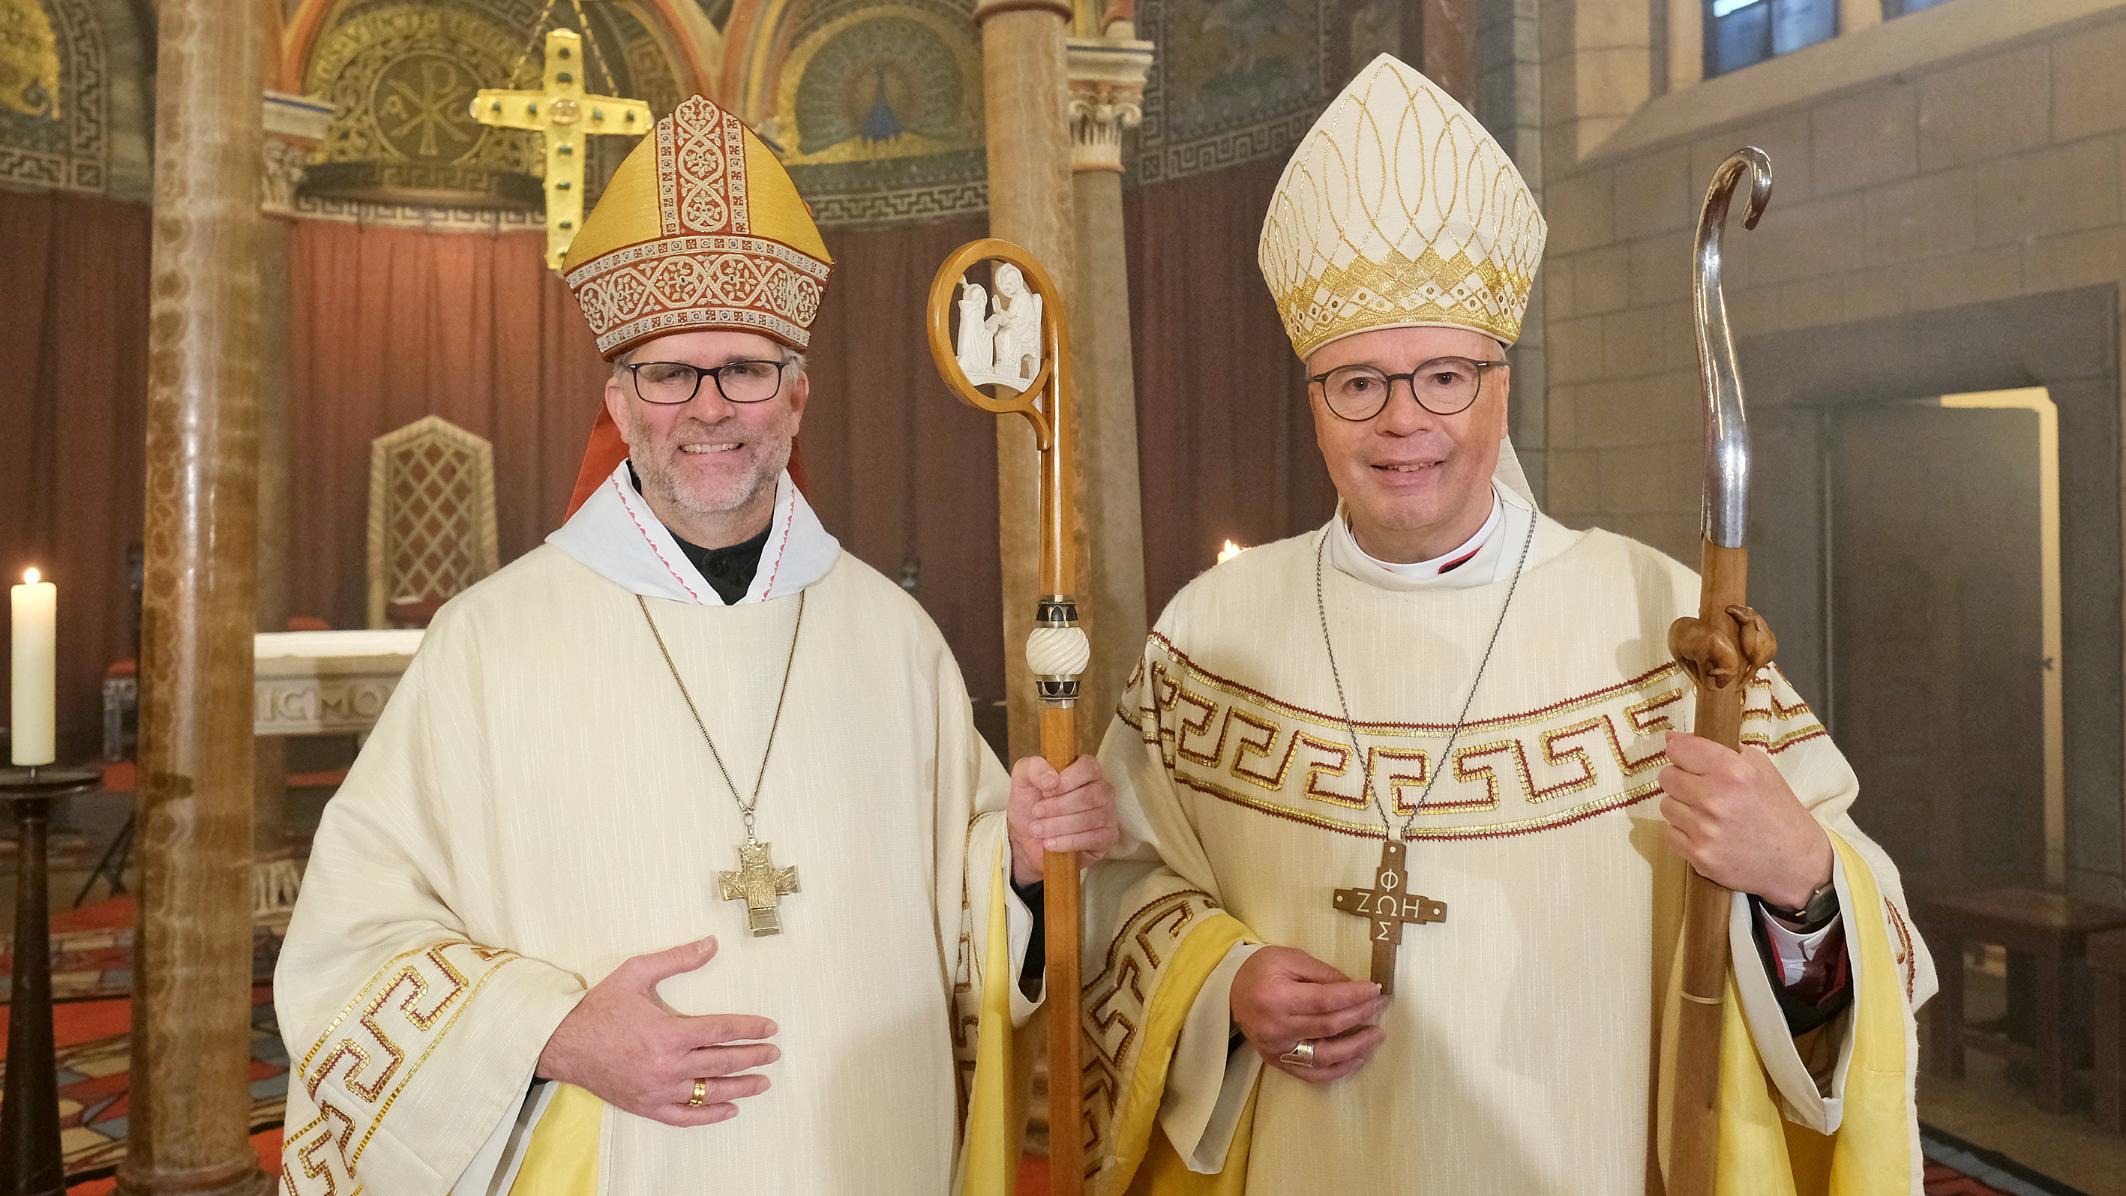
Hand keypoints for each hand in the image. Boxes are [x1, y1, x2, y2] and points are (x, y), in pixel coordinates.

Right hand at [536, 937, 778, 1126]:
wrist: (564, 1043)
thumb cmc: (600, 1007)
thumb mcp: (637, 973)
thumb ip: (677, 958)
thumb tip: (712, 943)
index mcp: (669, 1032)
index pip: (722, 1030)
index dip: (750, 1029)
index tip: (770, 1028)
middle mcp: (668, 1065)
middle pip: (723, 1062)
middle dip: (753, 1057)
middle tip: (774, 1054)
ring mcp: (658, 1089)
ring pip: (710, 1092)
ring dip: (741, 1087)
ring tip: (763, 1082)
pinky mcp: (647, 1106)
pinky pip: (686, 1116)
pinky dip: (710, 1115)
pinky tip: (730, 1109)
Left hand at [1006, 754, 1119, 887]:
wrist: (1026, 840)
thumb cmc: (1030, 806)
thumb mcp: (1023, 780)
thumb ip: (1032, 768)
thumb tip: (1052, 779)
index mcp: (1085, 771)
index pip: (1089, 767)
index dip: (1067, 780)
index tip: (1046, 791)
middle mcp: (1102, 790)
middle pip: (1090, 795)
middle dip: (1058, 806)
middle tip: (1036, 813)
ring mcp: (1108, 814)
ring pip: (1091, 818)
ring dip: (1058, 825)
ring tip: (1037, 830)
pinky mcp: (1107, 837)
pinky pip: (1094, 839)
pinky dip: (1069, 842)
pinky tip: (1051, 844)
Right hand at [1230, 946, 1386, 1083]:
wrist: (1229, 992)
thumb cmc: (1261, 970)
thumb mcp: (1290, 958)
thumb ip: (1323, 973)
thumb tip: (1355, 988)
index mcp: (1277, 997)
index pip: (1325, 1001)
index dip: (1354, 997)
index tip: (1375, 990)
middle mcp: (1276, 1027)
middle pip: (1329, 1027)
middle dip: (1360, 1016)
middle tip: (1379, 1006)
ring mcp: (1276, 1049)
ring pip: (1325, 1056)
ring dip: (1356, 1047)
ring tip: (1376, 1035)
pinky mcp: (1277, 1062)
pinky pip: (1313, 1074)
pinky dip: (1338, 1069)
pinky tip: (1357, 1058)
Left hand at [1660, 732, 1832, 909]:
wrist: (1796, 862)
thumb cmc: (1778, 809)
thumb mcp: (1759, 768)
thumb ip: (1716, 748)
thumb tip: (1671, 736)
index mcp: (1732, 771)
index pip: (1678, 749)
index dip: (1682, 751)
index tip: (1689, 759)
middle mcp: (1714, 799)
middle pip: (1666, 777)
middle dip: (1682, 779)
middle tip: (1704, 789)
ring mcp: (1704, 830)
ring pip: (1666, 805)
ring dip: (1683, 807)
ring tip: (1710, 814)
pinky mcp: (1698, 856)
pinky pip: (1671, 833)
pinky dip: (1685, 833)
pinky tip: (1708, 834)